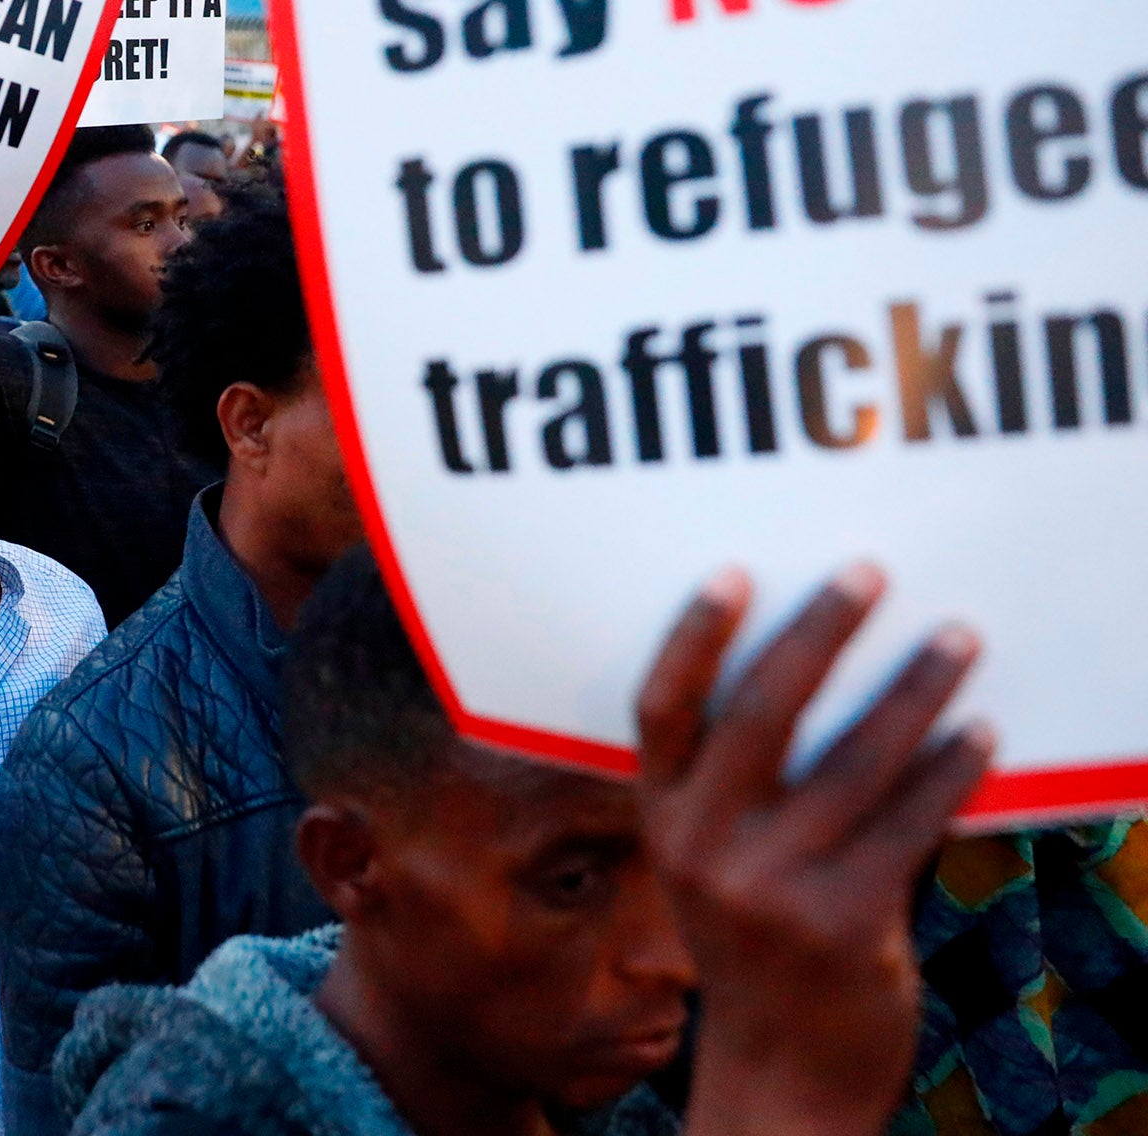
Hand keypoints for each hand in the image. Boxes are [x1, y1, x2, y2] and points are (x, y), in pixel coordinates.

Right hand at [638, 564, 993, 1135]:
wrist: (786, 1065)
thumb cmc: (757, 933)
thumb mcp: (710, 859)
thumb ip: (733, 785)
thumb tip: (813, 663)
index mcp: (661, 819)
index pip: (660, 709)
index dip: (693, 638)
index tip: (734, 573)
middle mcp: (701, 848)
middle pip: (759, 714)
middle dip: (820, 631)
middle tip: (868, 573)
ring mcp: (769, 888)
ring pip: (852, 760)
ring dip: (912, 690)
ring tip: (955, 639)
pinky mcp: (843, 922)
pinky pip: (908, 823)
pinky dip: (949, 770)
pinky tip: (977, 733)